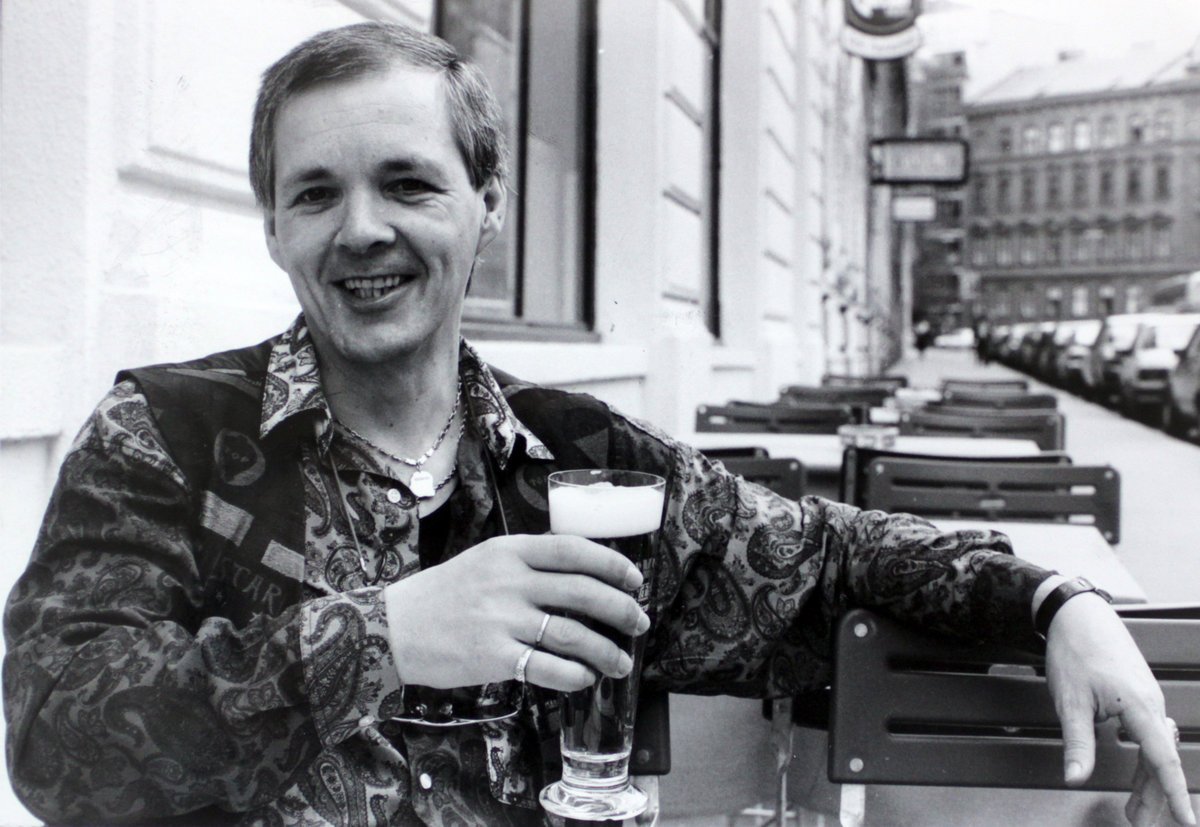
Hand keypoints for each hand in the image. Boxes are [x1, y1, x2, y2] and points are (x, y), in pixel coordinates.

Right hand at [382, 534, 648, 691]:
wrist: (395, 628)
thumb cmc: (444, 595)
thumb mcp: (485, 562)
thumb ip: (527, 563)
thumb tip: (582, 574)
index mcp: (510, 551)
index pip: (573, 550)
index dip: (612, 564)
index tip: (635, 580)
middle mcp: (510, 581)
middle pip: (583, 592)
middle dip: (621, 610)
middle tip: (640, 624)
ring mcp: (502, 620)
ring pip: (573, 634)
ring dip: (607, 651)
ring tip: (621, 663)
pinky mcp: (494, 657)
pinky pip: (549, 667)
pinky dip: (575, 676)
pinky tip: (584, 679)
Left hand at [1045, 594, 1194, 825]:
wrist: (1077, 614)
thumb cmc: (1074, 652)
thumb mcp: (1070, 701)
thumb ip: (1078, 742)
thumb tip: (1075, 779)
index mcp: (1140, 708)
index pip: (1164, 761)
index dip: (1175, 794)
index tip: (1188, 822)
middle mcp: (1152, 705)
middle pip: (1161, 760)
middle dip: (1156, 796)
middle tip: (1139, 823)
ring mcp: (1148, 699)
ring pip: (1156, 749)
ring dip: (1148, 781)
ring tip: (1135, 811)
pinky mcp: (1139, 695)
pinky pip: (1150, 735)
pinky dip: (1145, 759)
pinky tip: (1138, 774)